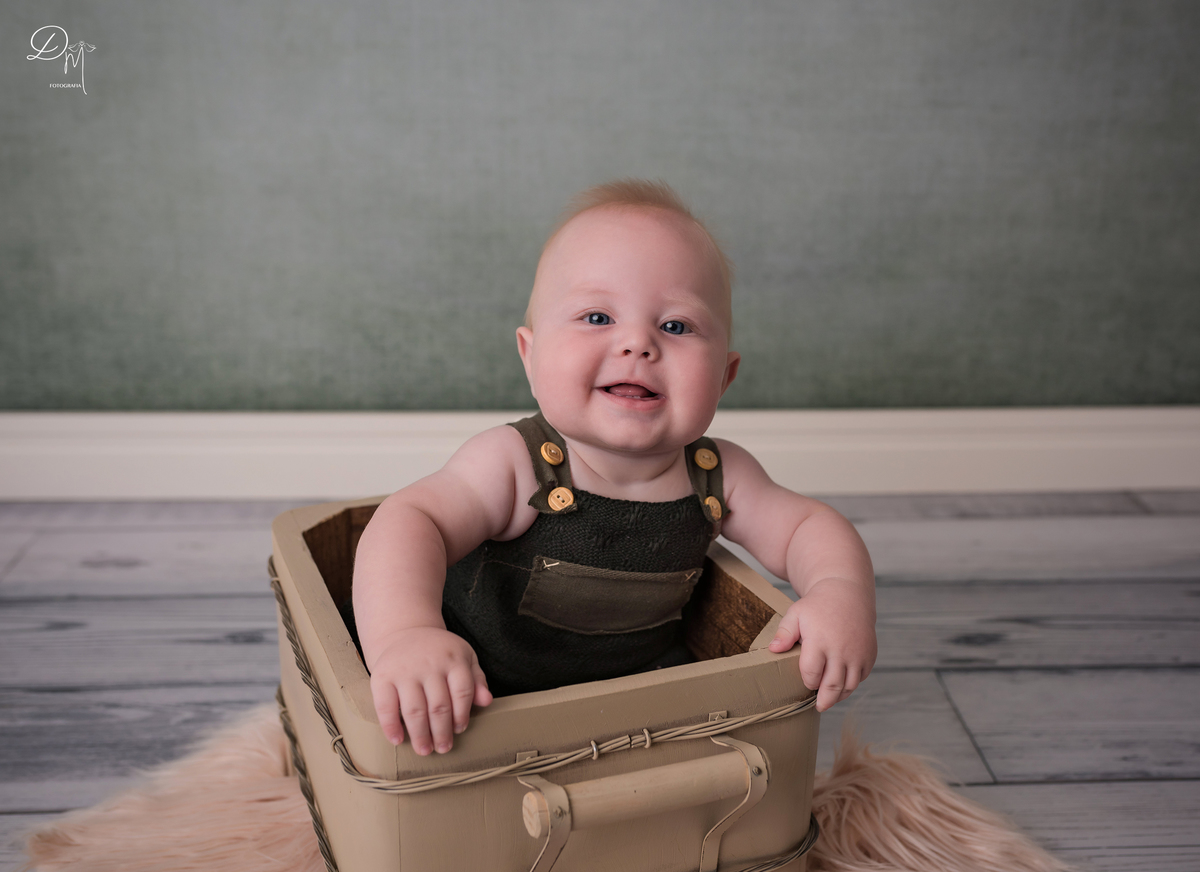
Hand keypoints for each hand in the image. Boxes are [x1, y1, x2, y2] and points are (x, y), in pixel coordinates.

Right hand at [367, 627, 492, 753]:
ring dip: (420, 734)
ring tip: (424, 749)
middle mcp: (429, 664)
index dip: (462, 714)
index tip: (459, 730)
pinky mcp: (382, 676)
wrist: (406, 633)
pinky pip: (385, 706)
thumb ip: (477, 680)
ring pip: (415, 710)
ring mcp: (404, 670)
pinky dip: (391, 726)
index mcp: (453, 659)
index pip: (462, 692)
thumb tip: (486, 701)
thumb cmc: (440, 652)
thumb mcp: (464, 657)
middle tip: (443, 748)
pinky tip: (397, 739)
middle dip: (442, 732)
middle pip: (439, 705)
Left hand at [768, 578, 876, 711]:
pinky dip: (852, 684)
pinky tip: (842, 685)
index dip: (807, 681)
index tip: (806, 680)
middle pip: (832, 687)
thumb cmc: (818, 606)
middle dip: (824, 700)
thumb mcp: (796, 614)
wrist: (847, 594)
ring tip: (830, 699)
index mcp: (820, 641)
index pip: (811, 674)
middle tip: (819, 706)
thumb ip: (784, 633)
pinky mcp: (869, 655)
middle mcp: (841, 650)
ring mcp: (858, 654)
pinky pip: (861, 677)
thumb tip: (773, 650)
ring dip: (839, 696)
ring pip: (849, 686)